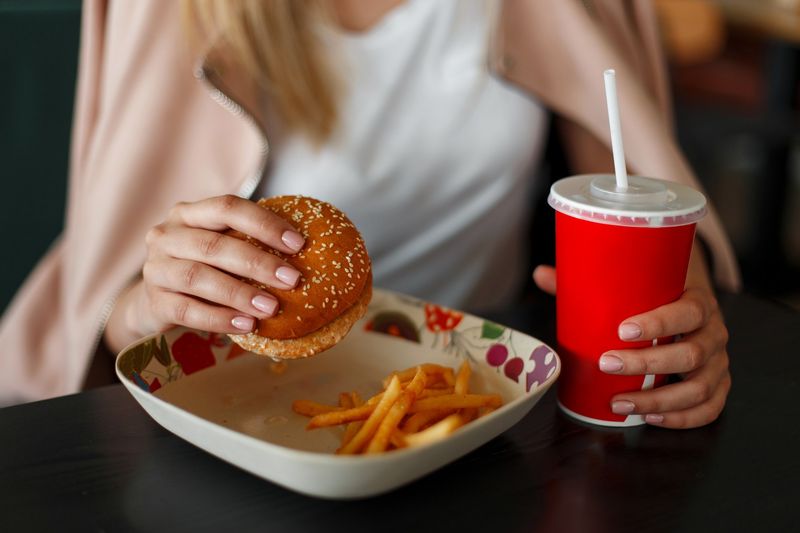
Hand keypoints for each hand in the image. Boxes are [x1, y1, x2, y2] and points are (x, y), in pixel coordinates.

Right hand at [105, 195, 305, 350]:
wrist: (154, 301)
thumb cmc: (200, 267)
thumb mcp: (218, 247)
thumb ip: (247, 243)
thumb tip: (304, 254)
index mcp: (189, 213)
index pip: (228, 207)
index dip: (264, 224)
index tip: (298, 244)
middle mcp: (167, 235)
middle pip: (214, 246)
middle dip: (258, 263)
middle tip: (292, 280)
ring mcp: (155, 268)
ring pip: (198, 278)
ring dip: (239, 293)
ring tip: (271, 308)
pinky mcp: (153, 302)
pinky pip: (187, 310)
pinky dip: (219, 319)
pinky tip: (246, 325)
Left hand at [533, 265, 731, 428]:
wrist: (693, 294)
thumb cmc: (659, 290)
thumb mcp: (635, 279)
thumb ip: (591, 279)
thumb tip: (540, 273)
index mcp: (699, 299)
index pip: (689, 311)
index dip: (659, 324)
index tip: (622, 330)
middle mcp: (715, 331)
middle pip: (692, 354)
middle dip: (647, 364)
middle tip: (606, 364)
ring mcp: (719, 361)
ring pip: (700, 387)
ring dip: (659, 400)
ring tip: (619, 402)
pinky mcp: (718, 383)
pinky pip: (710, 408)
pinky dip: (683, 418)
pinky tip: (651, 418)